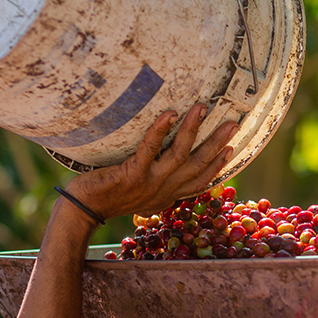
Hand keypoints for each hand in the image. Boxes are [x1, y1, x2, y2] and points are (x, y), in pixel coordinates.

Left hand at [64, 103, 236, 220]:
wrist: (84, 209)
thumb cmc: (109, 197)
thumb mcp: (140, 195)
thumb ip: (156, 184)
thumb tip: (167, 165)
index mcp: (167, 195)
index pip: (199, 180)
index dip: (218, 165)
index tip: (232, 148)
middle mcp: (163, 189)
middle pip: (198, 164)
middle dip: (217, 143)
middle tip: (233, 123)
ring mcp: (150, 182)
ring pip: (180, 155)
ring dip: (193, 129)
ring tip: (202, 108)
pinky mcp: (133, 174)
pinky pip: (150, 149)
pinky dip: (161, 130)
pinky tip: (169, 114)